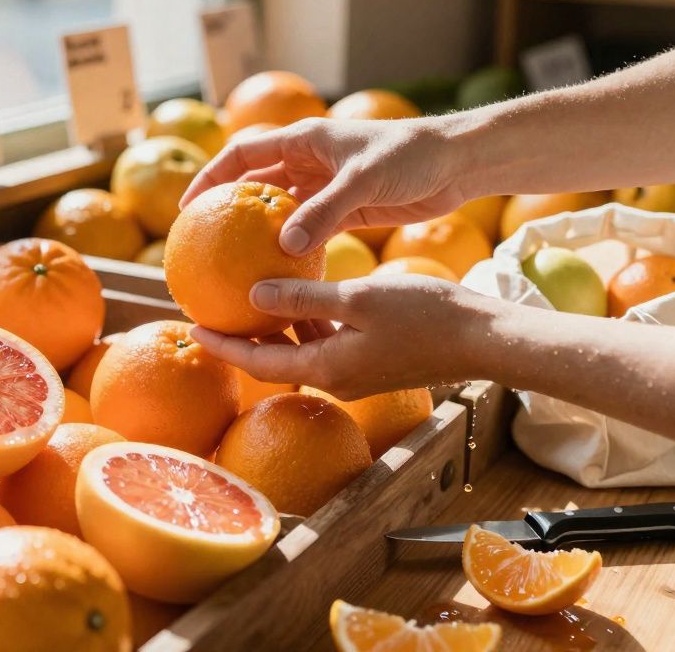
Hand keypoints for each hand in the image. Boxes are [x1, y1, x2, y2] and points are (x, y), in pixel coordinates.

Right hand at [179, 117, 474, 255]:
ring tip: (233, 265)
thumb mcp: (363, 181)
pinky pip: (308, 230)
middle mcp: (309, 161)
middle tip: (202, 243)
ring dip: (259, 233)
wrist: (457, 162)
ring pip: (280, 211)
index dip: (211, 177)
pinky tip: (279, 273)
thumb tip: (283, 247)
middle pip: (255, 184)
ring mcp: (326, 186)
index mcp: (305, 140)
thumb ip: (324, 212)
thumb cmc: (411, 157)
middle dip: (228, 209)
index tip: (188, 208)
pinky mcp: (346, 209)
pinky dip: (292, 248)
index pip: (243, 154)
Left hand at [189, 275, 487, 399]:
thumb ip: (303, 298)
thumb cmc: (424, 316)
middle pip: (275, 361)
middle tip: (212, 314)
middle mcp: (336, 378)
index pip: (258, 362)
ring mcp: (356, 372)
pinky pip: (328, 343)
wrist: (483, 340)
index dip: (223, 346)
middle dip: (242, 340)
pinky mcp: (374, 361)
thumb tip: (252, 295)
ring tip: (247, 300)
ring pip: (302, 351)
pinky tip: (303, 295)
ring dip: (276, 329)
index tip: (191, 328)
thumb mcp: (357, 299)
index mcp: (327, 368)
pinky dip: (309, 323)